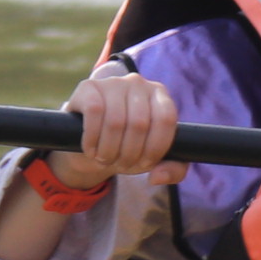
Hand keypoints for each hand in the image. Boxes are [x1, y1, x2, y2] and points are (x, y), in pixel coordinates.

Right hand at [46, 63, 182, 192]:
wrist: (90, 143)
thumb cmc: (127, 148)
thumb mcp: (152, 160)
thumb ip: (172, 171)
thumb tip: (158, 177)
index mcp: (160, 96)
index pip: (166, 119)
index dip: (156, 147)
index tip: (144, 163)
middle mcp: (139, 83)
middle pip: (139, 124)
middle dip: (129, 154)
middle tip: (120, 164)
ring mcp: (113, 82)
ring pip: (115, 121)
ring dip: (109, 150)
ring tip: (105, 158)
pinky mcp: (89, 86)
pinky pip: (94, 111)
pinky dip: (92, 138)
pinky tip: (91, 148)